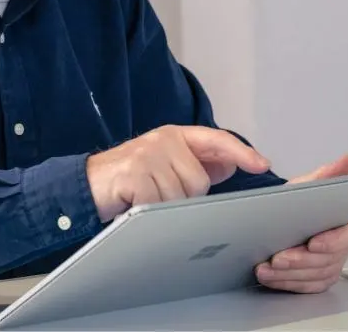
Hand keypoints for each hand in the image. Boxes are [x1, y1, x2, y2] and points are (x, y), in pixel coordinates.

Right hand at [86, 125, 269, 222]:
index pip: (216, 140)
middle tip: (157, 194)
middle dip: (184, 197)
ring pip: (180, 196)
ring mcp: (147, 154)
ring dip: (164, 207)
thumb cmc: (128, 180)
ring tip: (144, 199)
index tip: (262, 164)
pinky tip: (134, 203)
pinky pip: (159, 205)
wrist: (86, 185)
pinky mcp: (134, 172)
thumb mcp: (163, 166)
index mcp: (174, 136)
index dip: (241, 152)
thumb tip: (231, 163)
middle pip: (199, 180)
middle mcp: (163, 139)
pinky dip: (148, 212)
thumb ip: (195, 163)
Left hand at [254, 154, 347, 293]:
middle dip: (301, 260)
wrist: (282, 215)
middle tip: (278, 257)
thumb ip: (328, 174)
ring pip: (316, 275)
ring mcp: (331, 264)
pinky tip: (269, 277)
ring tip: (266, 268)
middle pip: (330, 260)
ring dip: (289, 274)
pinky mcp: (317, 278)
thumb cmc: (299, 200)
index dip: (333, 241)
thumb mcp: (308, 185)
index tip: (312, 243)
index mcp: (347, 221)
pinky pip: (306, 286)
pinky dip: (286, 283)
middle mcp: (343, 245)